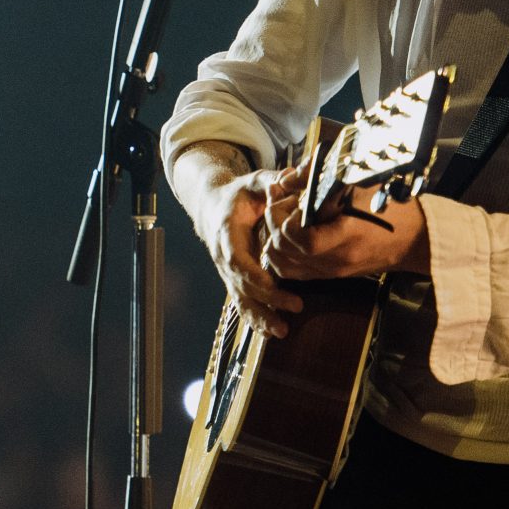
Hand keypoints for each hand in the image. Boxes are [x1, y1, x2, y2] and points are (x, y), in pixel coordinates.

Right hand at [194, 162, 307, 340]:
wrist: (212, 207)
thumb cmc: (238, 195)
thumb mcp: (254, 182)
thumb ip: (273, 180)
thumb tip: (296, 175)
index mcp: (227, 234)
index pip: (238, 260)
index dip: (256, 276)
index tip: (277, 284)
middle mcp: (224, 257)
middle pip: (241, 285)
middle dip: (267, 299)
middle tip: (296, 306)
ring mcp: (227, 272)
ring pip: (240, 300)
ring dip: (260, 317)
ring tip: (281, 332)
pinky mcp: (234, 281)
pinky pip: (242, 304)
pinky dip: (255, 319)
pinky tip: (271, 333)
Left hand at [261, 180, 428, 288]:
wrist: (417, 239)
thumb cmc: (394, 208)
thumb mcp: (362, 186)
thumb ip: (322, 180)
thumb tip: (288, 178)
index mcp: (347, 237)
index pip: (300, 238)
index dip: (286, 219)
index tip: (288, 198)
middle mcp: (335, 261)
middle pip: (284, 252)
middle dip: (273, 224)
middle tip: (279, 200)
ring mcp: (332, 271)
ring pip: (283, 265)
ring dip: (274, 240)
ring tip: (281, 217)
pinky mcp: (330, 275)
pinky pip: (293, 272)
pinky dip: (282, 254)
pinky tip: (286, 233)